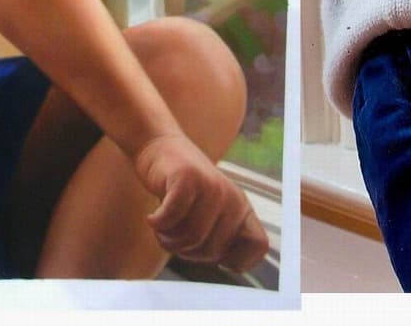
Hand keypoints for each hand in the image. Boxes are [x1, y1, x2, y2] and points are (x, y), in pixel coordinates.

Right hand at [133, 132, 269, 272]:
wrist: (159, 145)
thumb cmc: (182, 190)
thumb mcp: (208, 213)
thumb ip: (218, 237)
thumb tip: (223, 265)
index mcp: (241, 209)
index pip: (258, 246)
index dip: (235, 259)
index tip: (207, 250)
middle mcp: (232, 198)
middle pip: (212, 252)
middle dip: (186, 252)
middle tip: (173, 234)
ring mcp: (211, 187)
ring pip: (189, 238)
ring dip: (167, 239)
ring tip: (162, 225)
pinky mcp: (187, 178)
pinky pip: (170, 219)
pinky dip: (157, 224)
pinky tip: (152, 217)